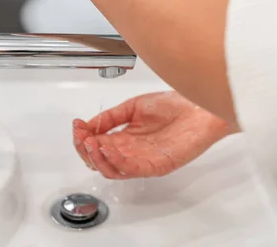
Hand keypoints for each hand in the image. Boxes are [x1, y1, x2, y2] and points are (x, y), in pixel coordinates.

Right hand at [72, 91, 237, 178]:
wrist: (200, 106)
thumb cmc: (175, 105)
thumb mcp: (133, 106)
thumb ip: (111, 117)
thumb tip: (88, 124)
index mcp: (126, 138)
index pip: (97, 145)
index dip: (83, 137)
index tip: (77, 126)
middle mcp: (132, 151)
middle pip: (100, 160)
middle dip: (85, 149)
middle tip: (80, 136)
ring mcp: (144, 160)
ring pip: (112, 170)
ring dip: (97, 158)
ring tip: (89, 143)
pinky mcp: (157, 165)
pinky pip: (132, 170)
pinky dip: (116, 161)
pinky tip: (108, 149)